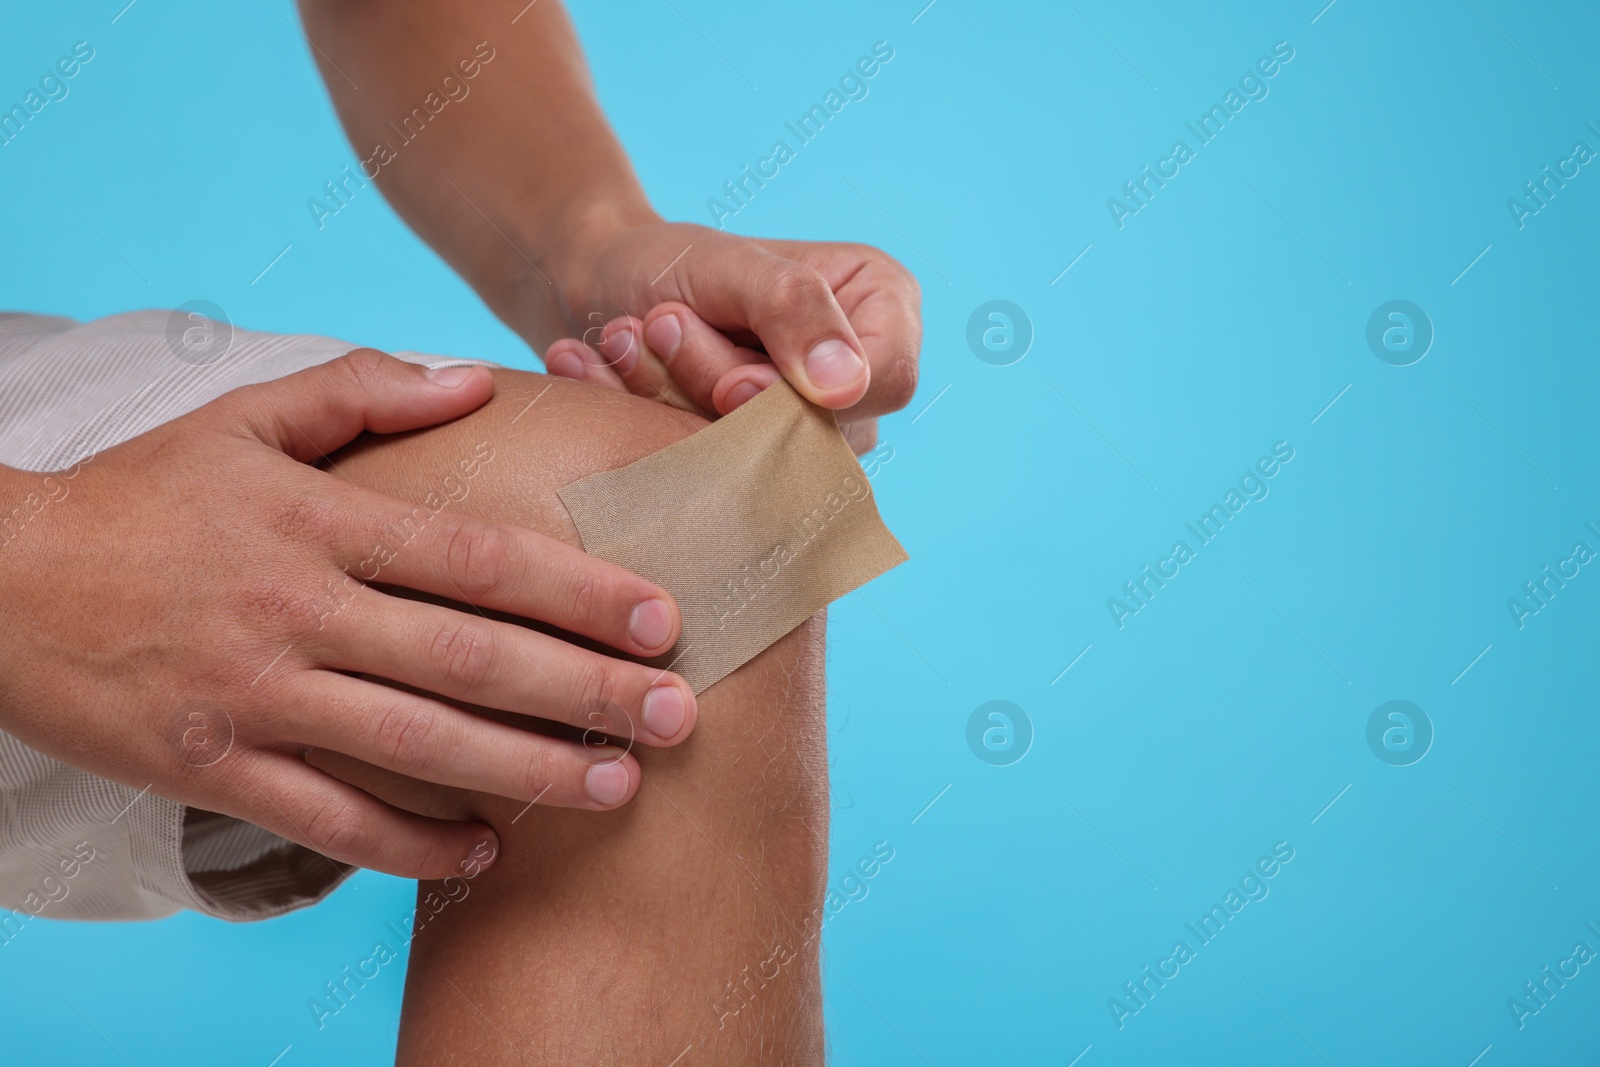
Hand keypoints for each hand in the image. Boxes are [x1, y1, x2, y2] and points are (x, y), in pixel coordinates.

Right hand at [0, 352, 697, 878]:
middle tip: (679, 714)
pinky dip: (407, 841)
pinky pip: (326, 817)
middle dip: (585, 689)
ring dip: (525, 771)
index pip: (476, 558)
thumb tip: (478, 382)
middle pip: (469, 656)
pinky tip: (482, 851)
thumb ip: (364, 391)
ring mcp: (254, 695)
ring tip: (618, 786)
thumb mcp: (242, 418)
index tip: (664, 616)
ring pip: (415, 742)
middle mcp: (297, 610)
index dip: (578, 590)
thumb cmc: (139, 495)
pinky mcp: (211, 766)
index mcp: (319, 523)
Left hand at [539, 220, 921, 453]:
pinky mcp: (765, 463)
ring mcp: (818, 426)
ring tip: (634, 338)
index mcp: (883, 305)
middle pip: (821, 432)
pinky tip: (623, 377)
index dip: (804, 394)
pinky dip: (657, 430)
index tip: (729, 377)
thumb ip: (790, 308)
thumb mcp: (726, 264)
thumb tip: (843, 387)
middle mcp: (863, 375)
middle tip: (661, 325)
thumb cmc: (672, 259)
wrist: (605, 287)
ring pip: (766, 462)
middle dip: (719, 387)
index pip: (886, 381)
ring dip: (677, 403)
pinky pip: (723, 479)